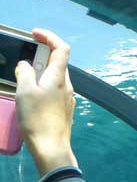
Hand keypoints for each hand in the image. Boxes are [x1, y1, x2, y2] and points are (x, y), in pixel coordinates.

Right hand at [15, 29, 76, 175]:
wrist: (52, 148)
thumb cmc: (37, 119)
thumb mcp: (25, 92)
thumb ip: (24, 73)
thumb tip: (26, 65)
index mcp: (59, 77)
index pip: (62, 48)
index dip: (50, 37)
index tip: (34, 33)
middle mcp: (67, 85)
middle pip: (58, 62)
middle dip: (42, 54)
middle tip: (24, 55)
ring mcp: (67, 98)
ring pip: (55, 76)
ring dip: (41, 70)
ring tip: (23, 75)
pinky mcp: (64, 109)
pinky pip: (54, 89)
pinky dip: (43, 84)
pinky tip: (31, 93)